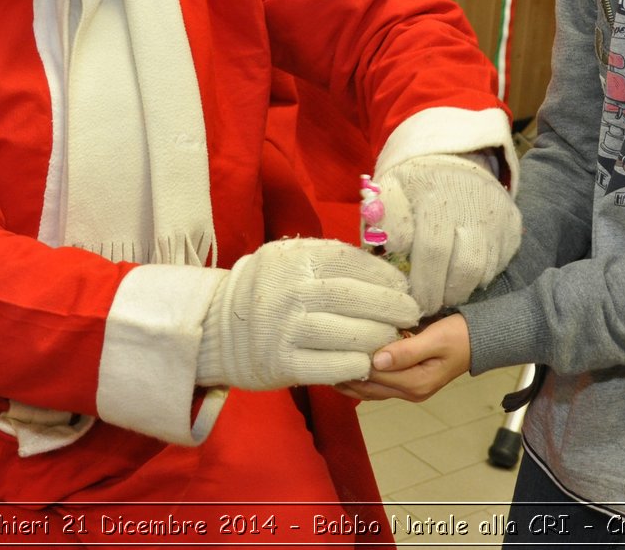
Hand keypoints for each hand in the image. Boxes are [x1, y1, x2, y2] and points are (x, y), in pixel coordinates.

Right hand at [196, 238, 418, 390]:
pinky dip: (355, 364)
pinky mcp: (282, 363)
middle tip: (410, 315)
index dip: (384, 276)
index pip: (352, 263)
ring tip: (393, 338)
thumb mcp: (286, 259)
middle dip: (391, 307)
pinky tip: (368, 362)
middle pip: (355, 298)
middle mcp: (291, 291)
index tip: (402, 287)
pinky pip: (332, 366)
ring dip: (379, 338)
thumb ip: (325, 259)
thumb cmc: (263, 291)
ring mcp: (286, 329)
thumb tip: (381, 272)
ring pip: (349, 334)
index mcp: (295, 260)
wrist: (214, 327)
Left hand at [336, 314, 471, 402]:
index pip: (374, 374)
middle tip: (319, 361)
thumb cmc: (460, 335)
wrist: (481, 340)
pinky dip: (362, 378)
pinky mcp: (409, 382)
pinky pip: (379, 384)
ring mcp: (410, 389)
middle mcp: (410, 391)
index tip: (331, 349)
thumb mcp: (435, 339)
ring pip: (371, 389)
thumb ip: (406, 351)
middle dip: (344, 376)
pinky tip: (348, 368)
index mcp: (415, 383)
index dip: (353, 363)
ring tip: (326, 367)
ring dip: (350, 380)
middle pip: (368, 388)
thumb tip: (376, 360)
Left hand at [375, 153, 519, 314]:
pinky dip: (481, 276)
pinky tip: (463, 277)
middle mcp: (471, 207)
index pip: (432, 250)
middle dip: (442, 294)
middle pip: (462, 266)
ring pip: (483, 269)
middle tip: (428, 306)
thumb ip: (386, 218)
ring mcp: (495, 216)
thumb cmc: (417, 182)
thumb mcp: (392, 189)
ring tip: (445, 295)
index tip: (412, 299)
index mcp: (436, 197)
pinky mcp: (512, 224)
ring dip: (462, 289)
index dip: (422, 282)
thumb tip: (390, 245)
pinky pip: (499, 262)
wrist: (456, 158)